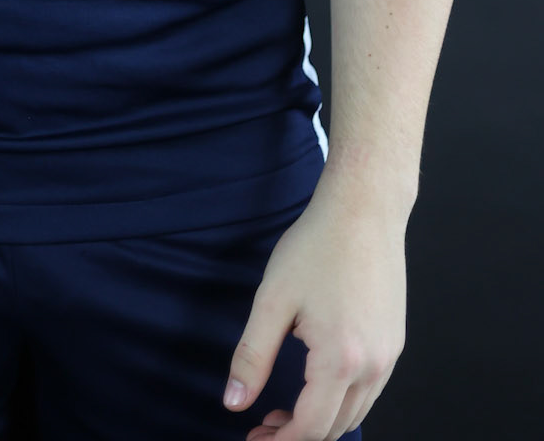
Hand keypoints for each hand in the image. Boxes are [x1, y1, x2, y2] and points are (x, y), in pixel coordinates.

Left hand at [222, 176, 407, 438]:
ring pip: (355, 413)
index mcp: (341, 360)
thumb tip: (233, 402)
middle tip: (262, 427)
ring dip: (320, 422)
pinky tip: (313, 385)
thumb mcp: (273, 299)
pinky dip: (340, 401)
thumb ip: (252, 355)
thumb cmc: (317, 246)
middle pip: (336, 428)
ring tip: (282, 412)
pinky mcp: (395, 343)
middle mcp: (374, 367)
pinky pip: (369, 391)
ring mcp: (390, 356)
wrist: (364, 209)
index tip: (253, 439)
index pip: (311, 428)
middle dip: (298, 437)